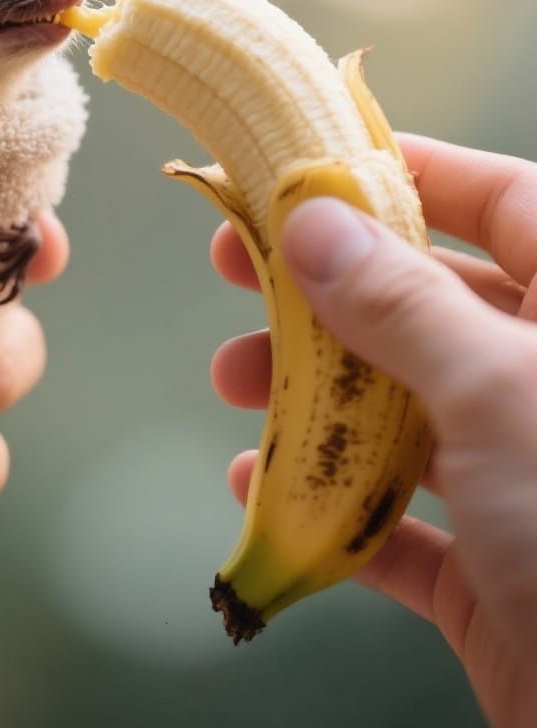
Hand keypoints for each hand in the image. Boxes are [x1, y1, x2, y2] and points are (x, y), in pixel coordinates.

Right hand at [209, 135, 536, 726]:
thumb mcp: (499, 391)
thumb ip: (402, 303)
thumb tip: (313, 219)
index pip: (505, 200)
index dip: (407, 173)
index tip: (311, 169)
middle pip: (430, 306)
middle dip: (326, 290)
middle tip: (235, 268)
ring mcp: (530, 480)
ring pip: (404, 409)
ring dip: (310, 396)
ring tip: (231, 383)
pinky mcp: (498, 568)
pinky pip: (402, 518)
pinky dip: (330, 504)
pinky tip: (261, 493)